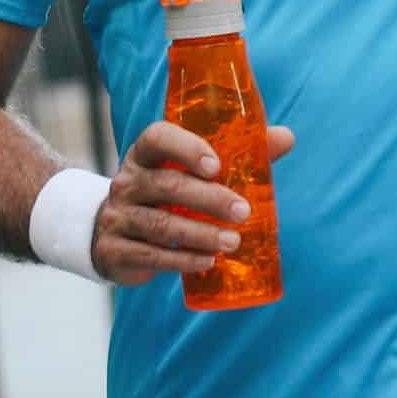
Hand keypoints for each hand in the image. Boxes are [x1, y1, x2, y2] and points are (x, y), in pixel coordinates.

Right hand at [93, 121, 296, 285]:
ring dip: (201, 234)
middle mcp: (127, 182)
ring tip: (233, 242)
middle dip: (209, 199)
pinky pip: (151, 255)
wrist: (110, 233)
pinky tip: (208, 260)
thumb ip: (236, 153)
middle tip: (243, 211)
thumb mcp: (188, 172)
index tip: (217, 166)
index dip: (187, 148)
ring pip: (160, 225)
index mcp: (144, 155)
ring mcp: (117, 217)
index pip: (157, 138)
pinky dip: (182, 260)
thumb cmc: (163, 195)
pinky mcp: (115, 250)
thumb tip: (286, 137)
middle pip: (167, 185)